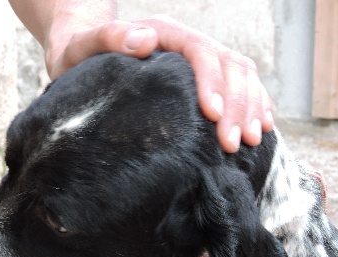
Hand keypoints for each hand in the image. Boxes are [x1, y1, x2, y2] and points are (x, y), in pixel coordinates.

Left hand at [45, 15, 272, 152]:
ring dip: (251, 106)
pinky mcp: (201, 78)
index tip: (213, 115)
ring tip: (254, 140)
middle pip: (228, 65)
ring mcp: (197, 60)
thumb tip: (144, 39)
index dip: (212, 81)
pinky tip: (261, 126)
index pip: (200, 51)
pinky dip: (254, 104)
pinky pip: (239, 86)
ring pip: (241, 75)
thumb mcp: (82, 45)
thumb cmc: (77, 54)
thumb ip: (109, 38)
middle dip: (237, 103)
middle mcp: (186, 43)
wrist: (78, 53)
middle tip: (234, 142)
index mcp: (164, 33)